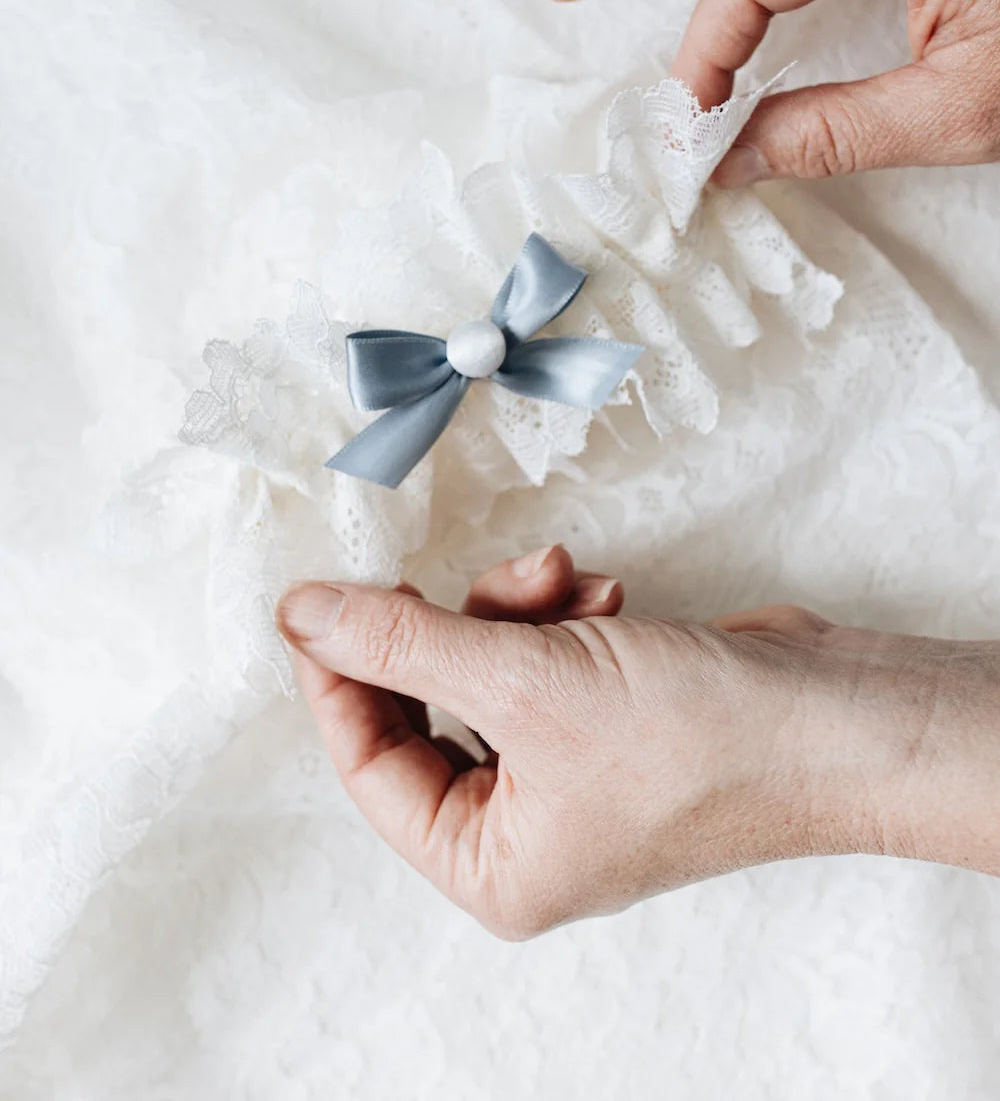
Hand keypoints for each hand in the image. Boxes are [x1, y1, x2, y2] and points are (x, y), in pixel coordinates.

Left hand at [278, 546, 999, 937]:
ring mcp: (569, 775)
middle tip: (442, 576)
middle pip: (429, 709)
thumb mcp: (522, 682)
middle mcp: (525, 832)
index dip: (338, 676)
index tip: (318, 601)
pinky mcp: (606, 720)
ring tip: (562, 579)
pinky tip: (603, 594)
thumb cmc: (695, 740)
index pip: (369, 765)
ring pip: (486, 668)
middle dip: (448, 629)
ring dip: (514, 609)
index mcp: (491, 866)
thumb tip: (303, 614)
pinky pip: (541, 656)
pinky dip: (559, 615)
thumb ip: (402, 642)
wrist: (829, 717)